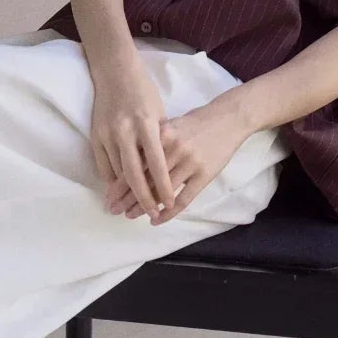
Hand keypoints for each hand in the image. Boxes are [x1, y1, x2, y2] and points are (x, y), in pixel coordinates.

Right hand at [88, 59, 177, 221]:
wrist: (115, 71)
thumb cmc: (143, 92)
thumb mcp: (159, 113)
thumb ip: (161, 141)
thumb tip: (164, 170)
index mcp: (146, 124)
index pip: (156, 163)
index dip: (163, 186)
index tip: (169, 203)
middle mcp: (125, 131)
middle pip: (134, 174)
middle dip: (143, 198)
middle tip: (151, 214)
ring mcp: (107, 134)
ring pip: (117, 173)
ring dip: (126, 193)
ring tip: (134, 209)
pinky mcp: (95, 135)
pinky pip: (103, 166)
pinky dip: (112, 180)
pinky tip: (119, 190)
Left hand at [103, 94, 249, 223]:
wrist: (228, 118)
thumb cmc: (195, 122)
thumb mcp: (169, 125)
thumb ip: (151, 143)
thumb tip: (128, 163)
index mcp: (161, 134)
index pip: (136, 163)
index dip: (121, 183)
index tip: (109, 196)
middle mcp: (174, 148)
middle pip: (146, 179)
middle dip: (128, 198)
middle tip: (115, 210)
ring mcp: (190, 162)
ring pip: (162, 192)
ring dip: (145, 207)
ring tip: (131, 216)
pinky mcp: (204, 174)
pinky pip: (184, 199)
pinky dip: (169, 212)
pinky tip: (158, 219)